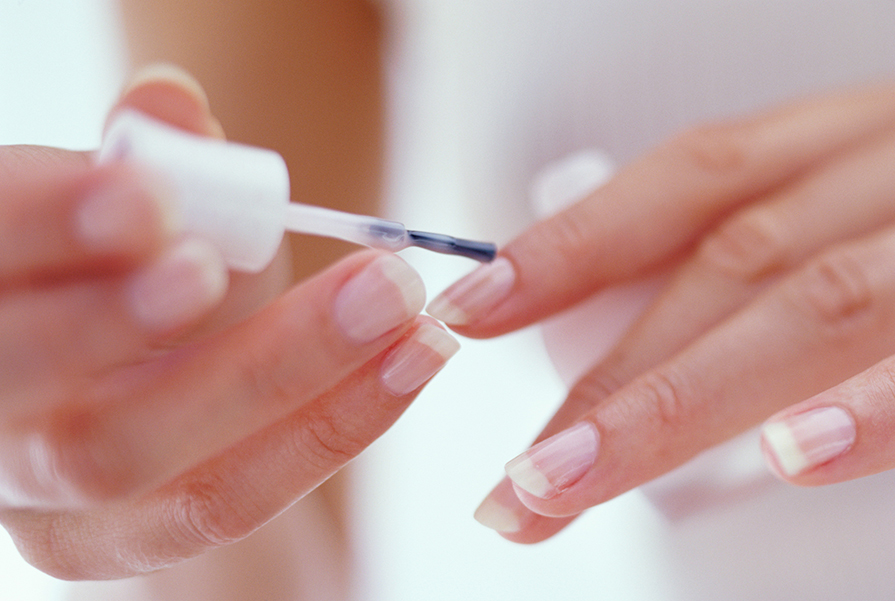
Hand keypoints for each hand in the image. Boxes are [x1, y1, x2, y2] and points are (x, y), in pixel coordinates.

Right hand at [0, 66, 457, 578]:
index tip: (150, 198)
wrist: (159, 398)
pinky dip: (327, 429)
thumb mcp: (141, 216)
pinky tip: (407, 362)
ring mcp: (44, 493)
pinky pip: (224, 500)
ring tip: (392, 304)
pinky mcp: (125, 544)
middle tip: (230, 263)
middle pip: (28, 371)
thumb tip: (171, 101)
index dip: (49, 223)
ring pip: (130, 451)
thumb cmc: (142, 283)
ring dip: (275, 370)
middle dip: (132, 312)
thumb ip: (150, 161)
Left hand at [427, 82, 894, 541]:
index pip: (687, 178)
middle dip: (612, 379)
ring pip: (814, 303)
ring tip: (578, 478)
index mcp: (847, 139)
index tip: (476, 311)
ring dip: (688, 401)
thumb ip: (760, 261)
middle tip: (519, 480)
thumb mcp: (854, 209)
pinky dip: (878, 406)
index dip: (574, 242)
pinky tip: (795, 454)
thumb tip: (630, 354)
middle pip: (727, 265)